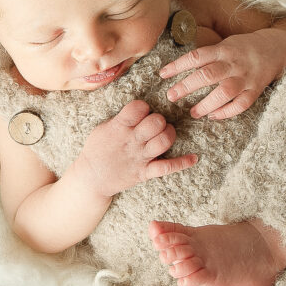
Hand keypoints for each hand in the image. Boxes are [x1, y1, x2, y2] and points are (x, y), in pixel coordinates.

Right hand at [72, 99, 196, 197]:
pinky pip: (167, 167)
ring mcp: (140, 158)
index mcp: (119, 127)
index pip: (138, 108)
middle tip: (154, 124)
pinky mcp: (145, 173)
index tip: (141, 112)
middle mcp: (132, 141)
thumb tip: (139, 108)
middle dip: (159, 119)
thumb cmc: (97, 149)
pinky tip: (194, 158)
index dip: (143, 107)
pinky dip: (182, 163)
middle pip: (156, 122)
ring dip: (169, 134)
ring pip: (164, 141)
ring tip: (164, 133)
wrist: (91, 178)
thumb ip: (121, 118)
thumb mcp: (102, 128)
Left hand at [159, 27, 285, 119]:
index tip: (163, 74)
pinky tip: (213, 116)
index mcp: (224, 50)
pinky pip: (240, 105)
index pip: (197, 56)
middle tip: (171, 96)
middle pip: (208, 75)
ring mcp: (245, 78)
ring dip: (206, 104)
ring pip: (224, 93)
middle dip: (187, 87)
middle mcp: (234, 64)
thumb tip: (181, 66)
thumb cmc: (244, 47)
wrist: (277, 48)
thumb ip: (208, 55)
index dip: (178, 65)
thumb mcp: (225, 44)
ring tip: (193, 112)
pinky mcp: (255, 91)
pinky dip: (226, 112)